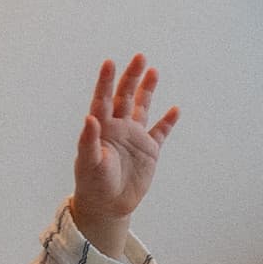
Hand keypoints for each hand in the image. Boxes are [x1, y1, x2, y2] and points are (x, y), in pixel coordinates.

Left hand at [71, 56, 179, 258]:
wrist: (108, 206)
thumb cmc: (92, 184)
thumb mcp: (88, 162)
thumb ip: (88, 140)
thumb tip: (89, 118)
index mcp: (102, 127)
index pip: (103, 99)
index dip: (106, 81)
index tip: (110, 63)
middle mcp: (118, 127)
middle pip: (125, 96)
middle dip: (132, 77)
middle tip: (139, 57)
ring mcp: (134, 137)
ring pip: (142, 107)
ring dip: (147, 90)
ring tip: (153, 71)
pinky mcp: (149, 151)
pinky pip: (160, 132)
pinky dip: (168, 121)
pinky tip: (174, 109)